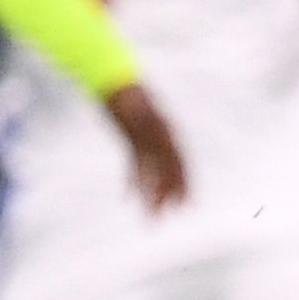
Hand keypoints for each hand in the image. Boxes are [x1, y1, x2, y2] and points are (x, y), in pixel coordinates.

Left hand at [103, 83, 186, 210]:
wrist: (114, 82)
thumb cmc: (126, 94)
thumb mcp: (135, 108)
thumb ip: (144, 121)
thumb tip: (152, 133)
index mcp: (165, 133)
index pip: (177, 163)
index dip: (181, 183)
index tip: (183, 202)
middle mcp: (160, 139)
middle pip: (167, 172)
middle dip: (167, 194)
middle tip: (164, 217)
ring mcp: (147, 141)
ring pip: (152, 173)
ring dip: (152, 194)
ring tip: (151, 216)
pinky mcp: (133, 142)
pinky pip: (137, 166)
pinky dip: (135, 181)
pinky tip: (129, 197)